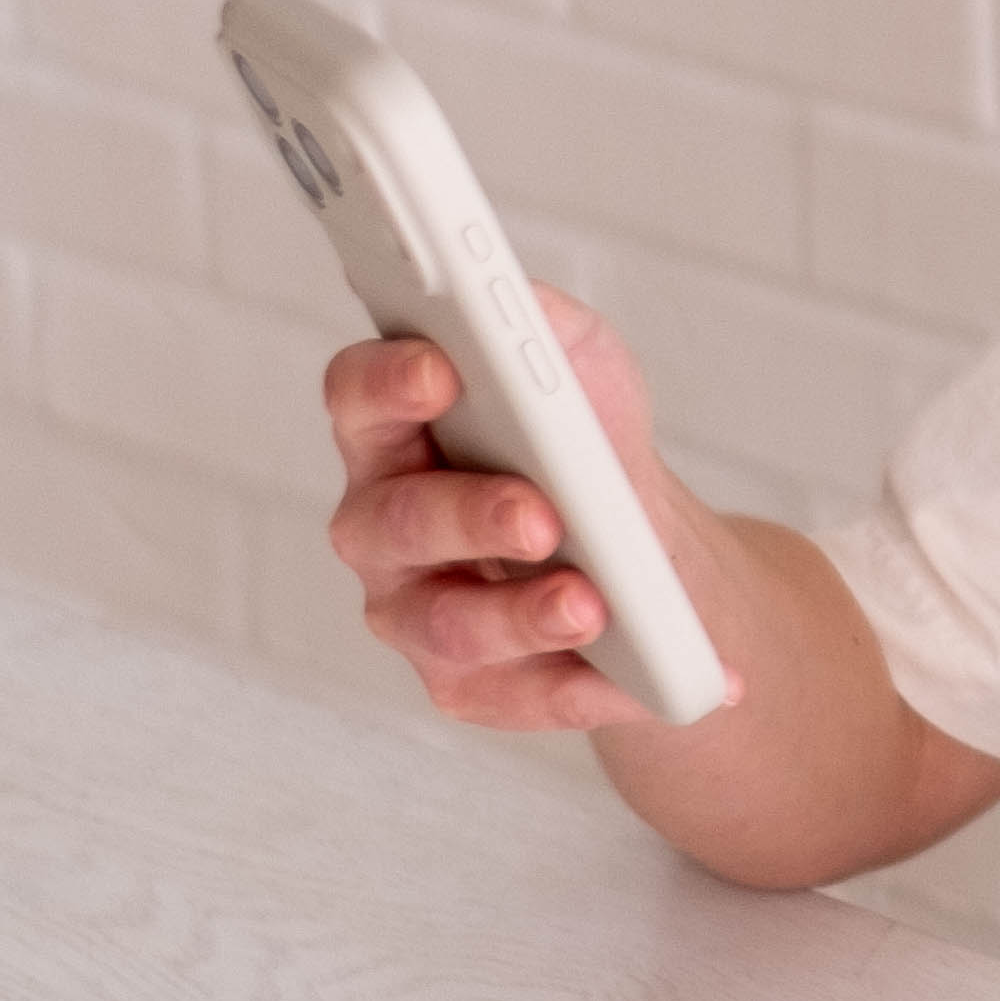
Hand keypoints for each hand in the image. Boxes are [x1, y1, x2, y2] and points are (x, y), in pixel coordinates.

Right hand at [323, 290, 731, 735]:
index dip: (388, 384)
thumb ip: (542, 324)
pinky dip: (585, 686)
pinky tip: (636, 676)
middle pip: (396, 521)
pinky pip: (514, 695)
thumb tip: (521, 305)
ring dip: (523, 615)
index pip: (356, 398)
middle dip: (471, 516)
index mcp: (393, 432)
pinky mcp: (465, 685)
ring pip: (446, 623)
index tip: (442, 370)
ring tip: (593, 604)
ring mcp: (414, 612)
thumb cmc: (588, 443)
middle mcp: (381, 526)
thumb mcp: (581, 363)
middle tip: (542, 516)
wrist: (644, 548)